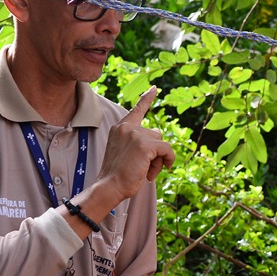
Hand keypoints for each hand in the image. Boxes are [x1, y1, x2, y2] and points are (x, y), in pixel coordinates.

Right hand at [94, 87, 175, 201]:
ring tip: (144, 172)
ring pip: (161, 144)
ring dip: (158, 160)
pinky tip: (153, 173)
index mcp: (120, 128)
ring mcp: (135, 134)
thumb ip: (139, 143)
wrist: (108, 187)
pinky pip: (167, 150)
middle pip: (155, 135)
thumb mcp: (126, 153)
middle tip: (142, 168)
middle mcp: (127, 127)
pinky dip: (167, 161)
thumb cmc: (118, 176)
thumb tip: (160, 142)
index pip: (137, 110)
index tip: (154, 88)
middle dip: (154, 153)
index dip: (147, 99)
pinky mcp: (144, 144)